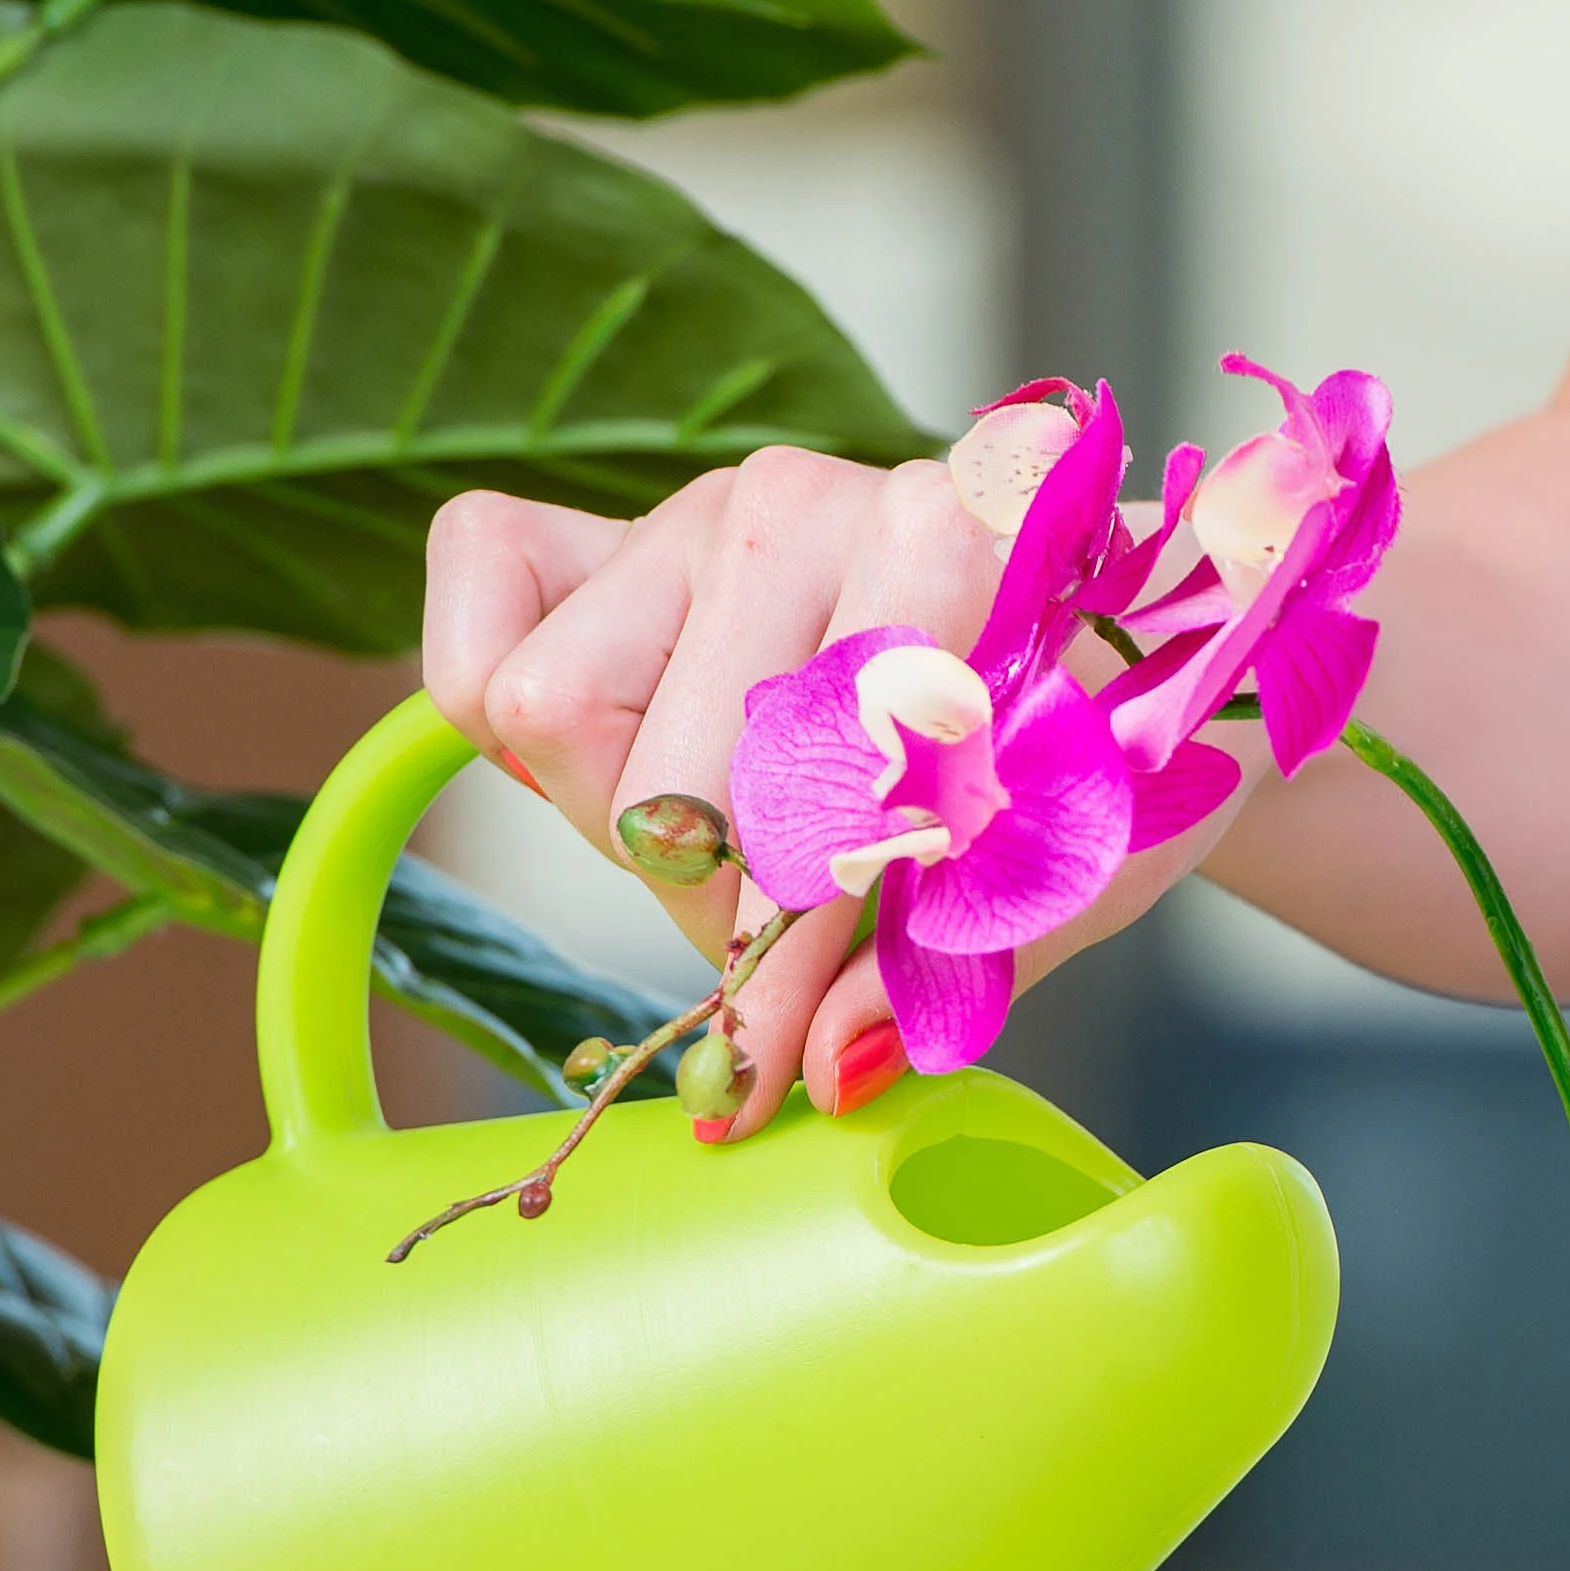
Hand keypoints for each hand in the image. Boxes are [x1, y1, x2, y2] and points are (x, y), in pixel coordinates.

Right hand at [419, 405, 1158, 1137]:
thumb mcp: (1048, 870)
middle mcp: (800, 500)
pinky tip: (623, 751)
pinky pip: (477, 604)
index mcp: (943, 546)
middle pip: (657, 778)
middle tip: (794, 928)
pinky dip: (498, 700)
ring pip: (552, 710)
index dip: (780, 957)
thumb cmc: (1072, 751)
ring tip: (739, 841)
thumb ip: (938, 963)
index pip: (797, 786)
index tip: (767, 1070)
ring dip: (635, 820)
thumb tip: (827, 1065)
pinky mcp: (609, 528)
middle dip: (721, 901)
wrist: (1092, 638)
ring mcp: (694, 508)